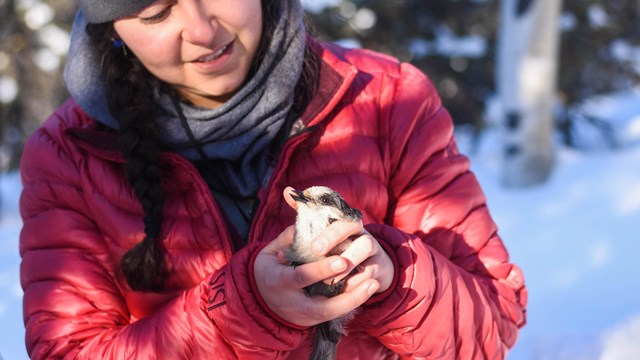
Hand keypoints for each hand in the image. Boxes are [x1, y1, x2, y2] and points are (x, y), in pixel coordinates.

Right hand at [253, 226, 379, 326]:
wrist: (259, 301)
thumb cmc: (267, 270)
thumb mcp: (268, 253)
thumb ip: (286, 238)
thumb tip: (305, 225)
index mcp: (278, 282)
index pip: (301, 277)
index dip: (321, 270)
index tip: (341, 261)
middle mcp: (293, 303)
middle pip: (322, 304)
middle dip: (346, 293)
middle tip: (369, 277)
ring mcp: (304, 315)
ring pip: (333, 313)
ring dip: (356, 299)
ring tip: (374, 283)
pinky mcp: (313, 320)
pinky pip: (335, 313)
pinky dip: (352, 302)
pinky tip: (368, 288)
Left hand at [281, 186, 393, 293]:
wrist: (368, 266)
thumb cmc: (337, 247)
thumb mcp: (320, 232)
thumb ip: (305, 213)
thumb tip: (287, 191)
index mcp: (347, 224)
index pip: (342, 220)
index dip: (330, 233)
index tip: (314, 247)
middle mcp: (363, 234)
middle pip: (358, 234)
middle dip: (339, 245)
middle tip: (319, 257)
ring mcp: (374, 251)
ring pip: (366, 251)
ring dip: (349, 265)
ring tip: (329, 280)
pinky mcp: (378, 269)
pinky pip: (370, 274)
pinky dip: (356, 283)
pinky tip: (341, 290)